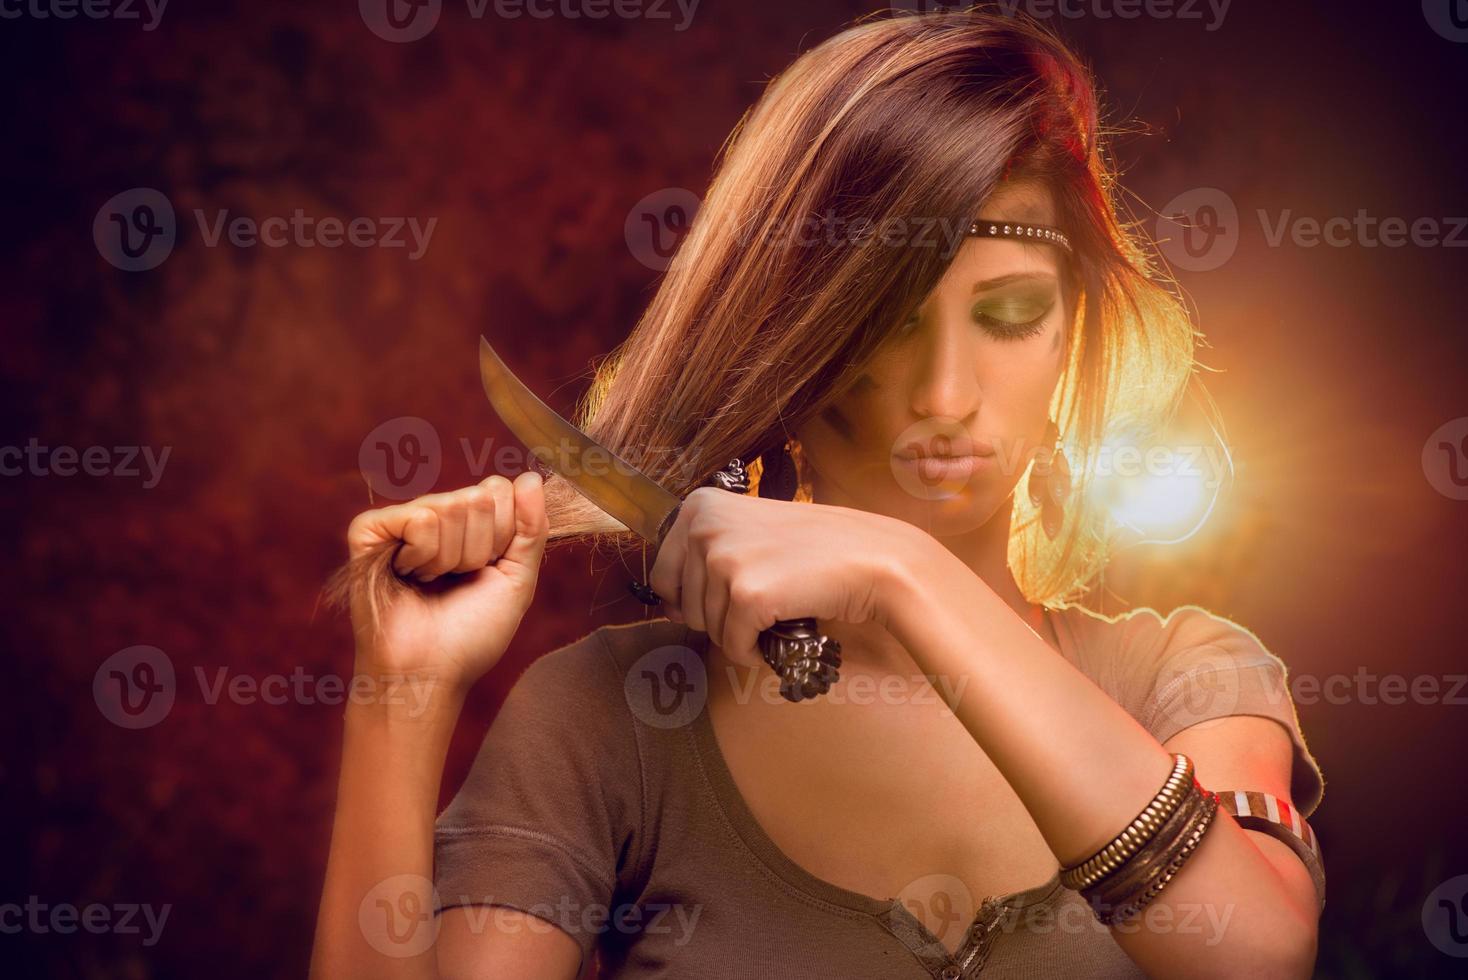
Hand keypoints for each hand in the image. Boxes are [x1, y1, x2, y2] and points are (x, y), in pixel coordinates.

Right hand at [344, 470, 548, 688]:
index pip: (499, 488)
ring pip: (453, 507)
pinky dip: (424, 555)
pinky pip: (421, 518)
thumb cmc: (470, 633)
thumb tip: (532, 478)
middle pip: (480, 496)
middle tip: (455, 579)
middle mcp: (435, 514)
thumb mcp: (517, 580)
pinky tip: (408, 576)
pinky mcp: (369, 529)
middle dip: (479, 548)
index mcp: (469, 523)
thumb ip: (532, 529)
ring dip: (451, 558)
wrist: (429, 671)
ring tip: (430, 582)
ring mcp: (401, 519)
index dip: (503, 534)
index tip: (487, 568)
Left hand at [648, 487, 914, 664]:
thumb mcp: (748, 532)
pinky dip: (756, 653)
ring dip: (743, 633)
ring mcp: (723, 560)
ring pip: (709, 631)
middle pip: (685, 608)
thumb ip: (703, 556)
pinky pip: (734, 648)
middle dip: (721, 617)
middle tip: (766, 597)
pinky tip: (784, 629)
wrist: (873, 558)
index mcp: (699, 506)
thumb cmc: (814, 548)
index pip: (662, 576)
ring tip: (779, 607)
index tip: (731, 594)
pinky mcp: (747, 596)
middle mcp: (703, 527)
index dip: (693, 598)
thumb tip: (665, 607)